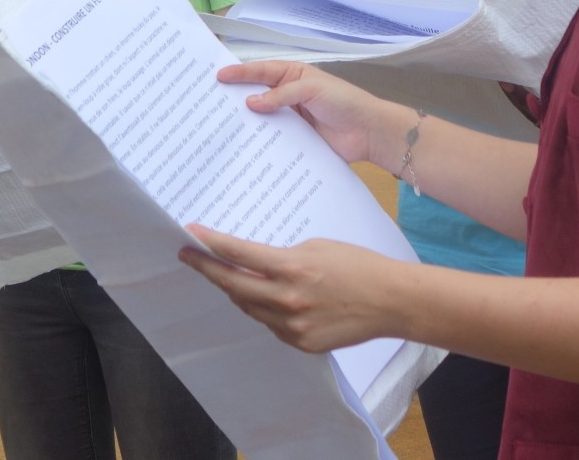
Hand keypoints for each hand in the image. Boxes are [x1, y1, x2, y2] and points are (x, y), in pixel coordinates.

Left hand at [180, 226, 408, 353]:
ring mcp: (292, 325)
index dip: (211, 243)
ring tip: (226, 275)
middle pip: (233, 284)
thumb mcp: (316, 247)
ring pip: (249, 307)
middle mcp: (287, 299)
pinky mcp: (300, 343)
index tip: (191, 234)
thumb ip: (282, 257)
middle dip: (207, 268)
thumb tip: (257, 265)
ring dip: (236, 290)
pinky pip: (270, 324)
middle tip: (189, 256)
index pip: (239, 254)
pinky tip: (265, 298)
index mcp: (292, 268)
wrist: (389, 301)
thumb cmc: (357, 265)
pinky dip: (263, 309)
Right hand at [217, 60, 405, 166]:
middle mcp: (289, 95)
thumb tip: (251, 103)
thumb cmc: (345, 101)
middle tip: (213, 102)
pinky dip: (262, 141)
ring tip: (223, 126)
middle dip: (237, 97)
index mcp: (293, 75)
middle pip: (258, 94)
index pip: (261, 71)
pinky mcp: (296, 139)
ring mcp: (292, 117)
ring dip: (248, 122)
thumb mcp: (312, 90)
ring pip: (264, 118)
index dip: (240, 73)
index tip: (219, 76)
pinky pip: (274, 138)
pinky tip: (246, 147)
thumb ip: (282, 95)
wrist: (368, 131)